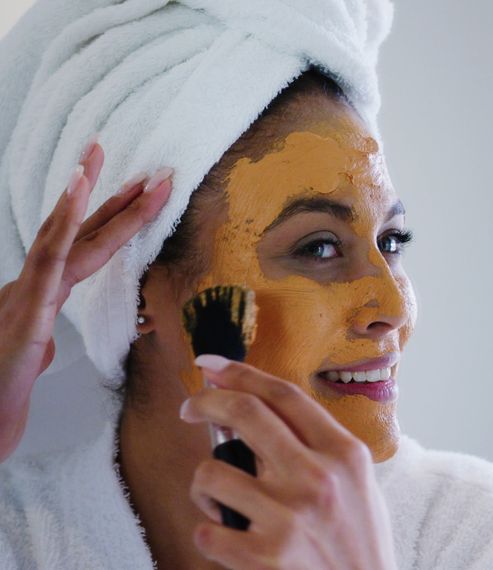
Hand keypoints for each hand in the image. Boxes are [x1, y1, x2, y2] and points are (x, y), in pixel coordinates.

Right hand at [0, 141, 171, 461]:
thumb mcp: (32, 354)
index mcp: (42, 291)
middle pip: (73, 229)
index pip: (81, 243)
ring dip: (76, 198)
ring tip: (89, 162)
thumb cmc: (3, 385)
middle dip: (96, 187)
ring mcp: (28, 296)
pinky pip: (50, 265)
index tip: (134, 182)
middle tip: (104, 144)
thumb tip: (46, 337)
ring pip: (58, 238)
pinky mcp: (29, 314)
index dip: (105, 210)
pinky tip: (74, 206)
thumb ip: (40, 337)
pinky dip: (64, 230)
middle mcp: (33, 285)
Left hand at [181, 356, 395, 569]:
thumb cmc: (359, 544)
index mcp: (344, 454)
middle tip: (191, 408)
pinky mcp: (263, 556)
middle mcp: (318, 477)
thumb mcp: (357, 484)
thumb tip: (262, 411)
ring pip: (211, 472)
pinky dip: (209, 536)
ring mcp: (289, 516)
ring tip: (220, 502)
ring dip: (205, 486)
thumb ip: (319, 449)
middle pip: (245, 412)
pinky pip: (205, 531)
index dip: (241, 373)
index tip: (212, 368)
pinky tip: (230, 542)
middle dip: (205, 402)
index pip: (284, 395)